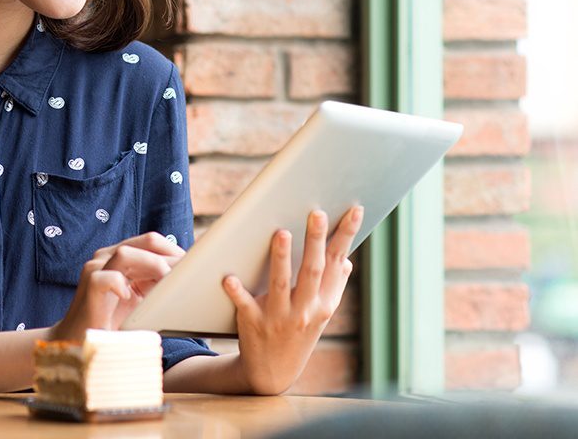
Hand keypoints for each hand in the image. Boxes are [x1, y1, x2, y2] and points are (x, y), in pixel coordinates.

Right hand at [50, 232, 183, 340]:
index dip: (175, 251)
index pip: (152, 241)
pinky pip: (105, 278)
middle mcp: (107, 257)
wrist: (79, 340)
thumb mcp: (141, 299)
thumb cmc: (113, 321)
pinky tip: (129, 297)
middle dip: (170, 255)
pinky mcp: (88, 287)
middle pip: (144, 241)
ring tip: (167, 282)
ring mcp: (95, 270)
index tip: (194, 266)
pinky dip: (120, 284)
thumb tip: (187, 279)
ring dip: (152, 265)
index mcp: (120, 256)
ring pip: (126, 253)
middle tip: (188, 273)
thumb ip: (156, 285)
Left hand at [223, 205, 363, 394]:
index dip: (346, 236)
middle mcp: (305, 310)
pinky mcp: (253, 324)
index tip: (355, 209)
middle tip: (316, 213)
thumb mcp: (320, 315)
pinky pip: (245, 306)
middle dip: (316, 241)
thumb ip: (333, 287)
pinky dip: (237, 292)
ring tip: (281, 233)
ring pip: (280, 284)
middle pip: (312, 271)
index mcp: (324, 303)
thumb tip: (346, 260)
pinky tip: (228, 278)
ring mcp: (279, 318)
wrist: (272, 374)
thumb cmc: (298, 333)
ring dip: (281, 258)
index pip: (336, 262)